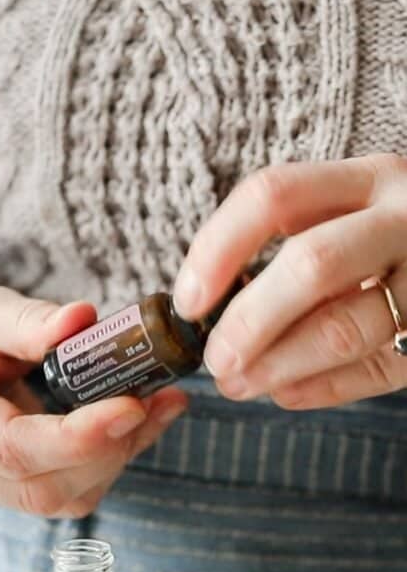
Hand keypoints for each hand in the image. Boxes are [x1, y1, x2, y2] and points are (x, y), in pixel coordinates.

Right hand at [0, 283, 186, 514]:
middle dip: (108, 450)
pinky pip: (64, 492)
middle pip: (39, 488)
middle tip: (158, 401)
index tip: (132, 406)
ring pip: (58, 498)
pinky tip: (136, 423)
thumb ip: (28, 319)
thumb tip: (85, 320)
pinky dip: (107, 462)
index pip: (11, 448)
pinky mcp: (4, 490)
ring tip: (158, 407)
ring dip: (117, 458)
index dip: (77, 438)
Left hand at [173, 153, 406, 408]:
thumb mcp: (352, 219)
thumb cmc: (392, 246)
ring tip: (237, 385)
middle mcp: (405, 218)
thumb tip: (206, 311)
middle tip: (214, 361)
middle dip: (249, 321)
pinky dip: (323, 388)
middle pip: (311, 264)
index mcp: (368, 179)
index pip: (273, 196)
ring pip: (343, 328)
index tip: (186, 302)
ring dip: (278, 366)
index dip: (217, 249)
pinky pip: (377, 370)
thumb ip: (290, 247)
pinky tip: (288, 393)